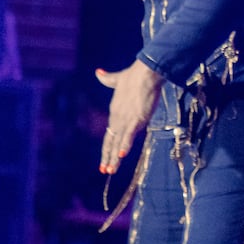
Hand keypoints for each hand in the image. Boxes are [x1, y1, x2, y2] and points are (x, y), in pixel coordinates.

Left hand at [95, 59, 163, 173]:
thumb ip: (107, 78)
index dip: (107, 147)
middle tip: (104, 171)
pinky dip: (125, 146)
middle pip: (111, 141)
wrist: (145, 72)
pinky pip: (129, 135)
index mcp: (115, 111)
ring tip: (110, 170)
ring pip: (118, 142)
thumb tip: (98, 72)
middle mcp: (118, 118)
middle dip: (108, 157)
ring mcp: (126, 119)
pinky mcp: (137, 118)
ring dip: (114, 158)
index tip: (104, 159)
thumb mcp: (118, 79)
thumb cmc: (134, 74)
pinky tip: (121, 156)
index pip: (110, 133)